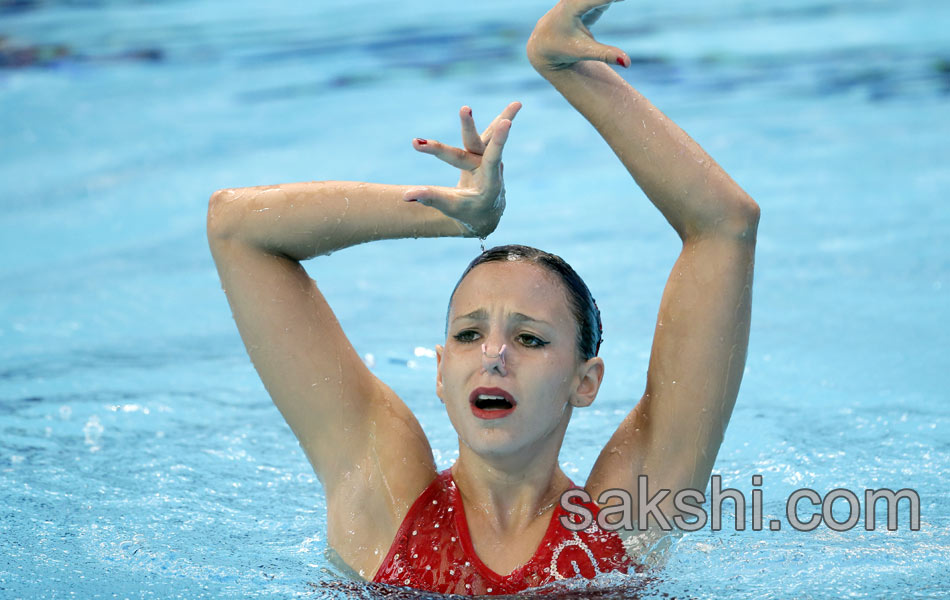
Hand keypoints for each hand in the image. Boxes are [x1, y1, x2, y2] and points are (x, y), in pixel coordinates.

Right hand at [404, 101, 520, 237]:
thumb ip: (431, 199)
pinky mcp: (485, 152)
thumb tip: (406, 196)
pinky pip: (491, 134)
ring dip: (503, 117)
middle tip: (464, 109)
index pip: (489, 160)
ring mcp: (488, 158)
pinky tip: (516, 106)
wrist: (484, 213)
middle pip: (477, 144)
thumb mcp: (450, 207)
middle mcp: (491, 168)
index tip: (505, 124)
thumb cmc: (467, 212)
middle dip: (468, 127)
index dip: (498, 142)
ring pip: (491, 135)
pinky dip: (499, 121)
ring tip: (518, 103)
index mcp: (489, 183)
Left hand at [526, 0, 630, 72]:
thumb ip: (606, 54)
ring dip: (609, 0)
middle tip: (624, 0)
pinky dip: (608, 1)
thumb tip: (627, 62)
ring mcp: (577, 0)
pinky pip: (597, 0)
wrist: (542, 47)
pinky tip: (618, 2)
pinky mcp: (582, 3)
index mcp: (571, 6)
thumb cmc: (562, 50)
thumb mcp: (583, 52)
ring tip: (622, 2)